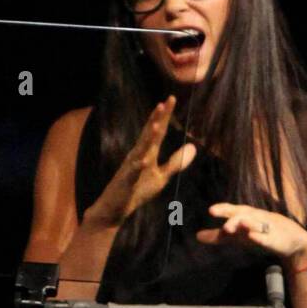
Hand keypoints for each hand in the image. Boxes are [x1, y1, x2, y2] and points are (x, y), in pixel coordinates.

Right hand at [87, 96, 196, 228]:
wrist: (114, 209)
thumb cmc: (137, 190)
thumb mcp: (161, 176)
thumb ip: (176, 162)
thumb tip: (193, 146)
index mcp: (148, 153)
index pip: (158, 132)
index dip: (165, 116)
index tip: (172, 98)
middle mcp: (138, 156)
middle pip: (149, 135)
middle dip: (156, 119)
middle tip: (164, 102)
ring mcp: (130, 168)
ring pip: (140, 150)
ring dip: (148, 138)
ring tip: (157, 124)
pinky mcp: (126, 183)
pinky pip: (132, 174)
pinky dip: (138, 167)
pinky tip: (144, 160)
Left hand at [196, 203, 306, 264]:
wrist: (291, 243)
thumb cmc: (261, 235)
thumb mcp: (238, 237)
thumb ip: (219, 236)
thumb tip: (197, 236)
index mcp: (248, 217)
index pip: (235, 210)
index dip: (224, 209)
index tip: (211, 210)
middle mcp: (257, 219)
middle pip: (245, 214)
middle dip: (232, 216)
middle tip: (220, 218)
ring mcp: (268, 229)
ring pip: (256, 224)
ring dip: (246, 223)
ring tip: (233, 225)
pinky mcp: (277, 240)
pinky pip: (268, 238)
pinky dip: (261, 237)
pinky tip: (253, 237)